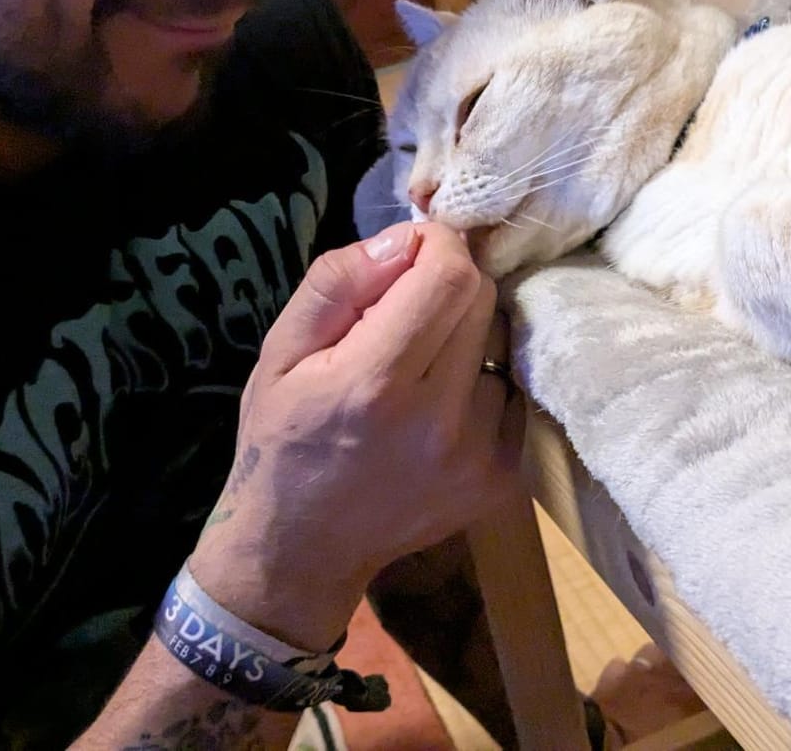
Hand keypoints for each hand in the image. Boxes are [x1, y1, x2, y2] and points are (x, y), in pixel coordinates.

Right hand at [190, 222, 526, 648]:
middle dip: (448, 285)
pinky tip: (437, 410)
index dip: (435, 246)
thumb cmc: (283, 442)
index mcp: (375, 383)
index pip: (450, 276)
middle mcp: (438, 421)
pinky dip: (480, 386)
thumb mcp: (280, 353)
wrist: (303, 550)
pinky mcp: (503, 479)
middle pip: (483, 302)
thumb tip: (406, 239)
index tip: (410, 252)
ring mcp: (479, 455)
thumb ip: (339, 284)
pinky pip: (511, 395)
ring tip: (418, 367)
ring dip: (466, 338)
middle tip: (406, 307)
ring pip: (501, 345)